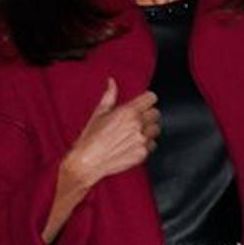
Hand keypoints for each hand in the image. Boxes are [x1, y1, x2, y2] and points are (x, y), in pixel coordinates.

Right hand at [63, 78, 160, 192]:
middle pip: (156, 114)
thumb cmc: (90, 139)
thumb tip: (112, 82)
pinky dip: (146, 144)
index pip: (151, 98)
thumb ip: (110, 96)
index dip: (146, 100)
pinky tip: (133, 145)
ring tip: (135, 133)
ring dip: (148, 130)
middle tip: (136, 120)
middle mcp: (138, 125)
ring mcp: (142, 141)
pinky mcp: (143, 154)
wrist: (87, 162)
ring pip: (156, 129)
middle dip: (147, 115)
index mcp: (128, 112)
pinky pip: (152, 145)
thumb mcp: (99, 114)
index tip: (142, 104)